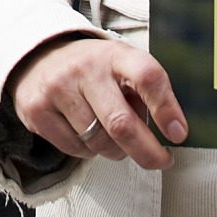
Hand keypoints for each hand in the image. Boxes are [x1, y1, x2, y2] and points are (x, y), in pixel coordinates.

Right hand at [11, 35, 186, 169]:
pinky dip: (88, 151)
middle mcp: (85, 69)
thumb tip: (169, 134)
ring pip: (99, 143)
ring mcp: (57, 88)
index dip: (166, 108)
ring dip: (115, 150)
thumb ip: (143, 94)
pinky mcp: (37, 110)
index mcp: (115, 55)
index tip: (179, 134)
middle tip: (161, 161)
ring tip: (113, 137)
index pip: (147, 76)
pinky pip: (75, 150)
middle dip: (147, 152)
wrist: (38, 57)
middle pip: (121, 123)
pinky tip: (85, 134)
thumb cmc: (94, 69)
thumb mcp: (122, 67)